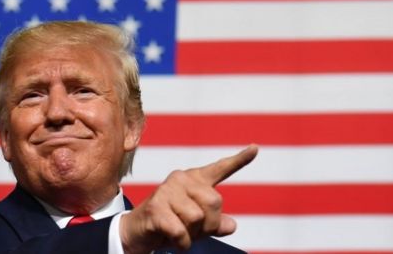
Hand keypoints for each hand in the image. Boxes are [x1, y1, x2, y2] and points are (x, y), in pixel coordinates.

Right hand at [120, 145, 258, 252]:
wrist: (137, 232)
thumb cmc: (170, 224)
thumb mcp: (196, 224)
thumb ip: (215, 222)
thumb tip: (232, 225)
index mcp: (195, 180)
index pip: (220, 169)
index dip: (239, 160)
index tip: (255, 148)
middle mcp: (182, 179)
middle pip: (215, 202)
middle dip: (208, 224)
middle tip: (192, 230)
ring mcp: (167, 191)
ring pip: (198, 217)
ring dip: (192, 235)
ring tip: (178, 232)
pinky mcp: (156, 207)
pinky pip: (181, 231)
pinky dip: (182, 243)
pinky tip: (172, 239)